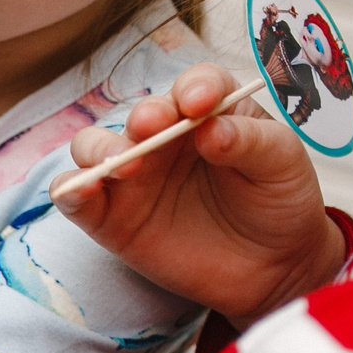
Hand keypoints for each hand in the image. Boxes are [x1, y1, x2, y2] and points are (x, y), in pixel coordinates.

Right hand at [54, 63, 345, 328]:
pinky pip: (75, 196)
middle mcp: (164, 139)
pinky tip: (83, 190)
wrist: (271, 267)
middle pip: (138, 115)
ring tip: (123, 165)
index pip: (194, 85)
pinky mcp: (110, 218)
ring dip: (100, 150)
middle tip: (154, 127)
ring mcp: (133, 179)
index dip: (194, 88)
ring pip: (92, 148)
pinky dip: (70, 190)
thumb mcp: (282, 164)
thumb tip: (209, 129)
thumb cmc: (278, 204)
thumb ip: (251, 141)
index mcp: (209, 114)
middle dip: (144, 118)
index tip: (201, 104)